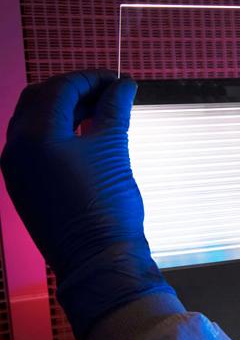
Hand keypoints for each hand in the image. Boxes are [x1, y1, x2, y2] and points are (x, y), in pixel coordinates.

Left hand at [1, 70, 172, 339]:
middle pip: (39, 99)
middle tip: (109, 92)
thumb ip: (115, 111)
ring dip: (65, 109)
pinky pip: (34, 144)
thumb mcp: (114, 152)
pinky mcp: (23, 185)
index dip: (92, 79)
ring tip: (100, 112)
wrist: (99, 260)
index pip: (60, 89)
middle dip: (74, 89)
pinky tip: (85, 137)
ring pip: (34, 120)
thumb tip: (124, 86)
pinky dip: (57, 131)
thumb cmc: (108, 209)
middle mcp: (16, 149)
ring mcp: (16, 169)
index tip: (120, 82)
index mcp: (36, 137)